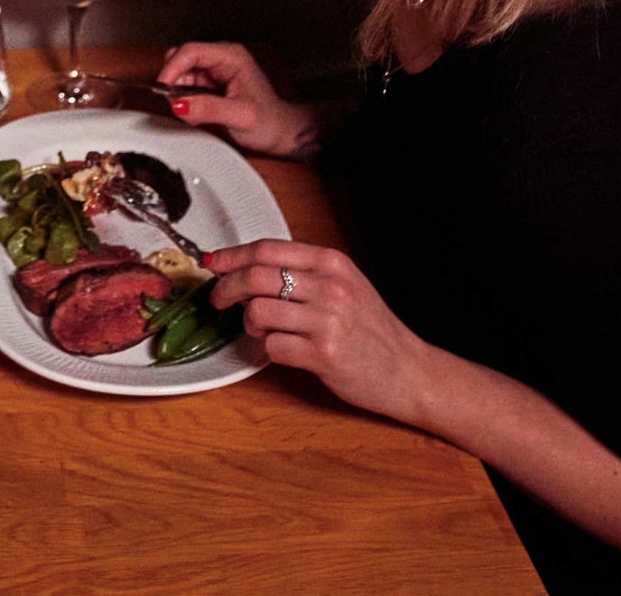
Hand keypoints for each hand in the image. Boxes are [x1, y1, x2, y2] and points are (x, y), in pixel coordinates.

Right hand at [156, 41, 318, 157]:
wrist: (280, 133)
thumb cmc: (269, 122)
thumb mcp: (240, 116)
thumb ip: (208, 109)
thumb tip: (178, 104)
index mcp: (231, 57)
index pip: (190, 51)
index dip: (172, 68)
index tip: (162, 88)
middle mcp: (221, 59)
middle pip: (181, 59)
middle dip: (172, 81)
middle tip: (175, 104)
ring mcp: (214, 71)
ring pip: (180, 73)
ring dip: (176, 92)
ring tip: (191, 111)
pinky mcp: (208, 84)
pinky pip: (184, 86)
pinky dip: (181, 99)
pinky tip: (194, 111)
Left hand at [201, 240, 434, 425]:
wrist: (408, 370)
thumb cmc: (371, 330)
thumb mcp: (344, 286)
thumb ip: (302, 273)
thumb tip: (246, 268)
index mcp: (332, 263)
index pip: (266, 249)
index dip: (231, 256)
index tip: (213, 264)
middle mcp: (331, 287)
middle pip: (255, 277)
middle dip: (225, 289)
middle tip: (218, 300)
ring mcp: (329, 320)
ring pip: (257, 312)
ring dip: (248, 324)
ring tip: (261, 330)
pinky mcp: (325, 354)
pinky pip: (272, 347)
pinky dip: (267, 350)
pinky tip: (281, 349)